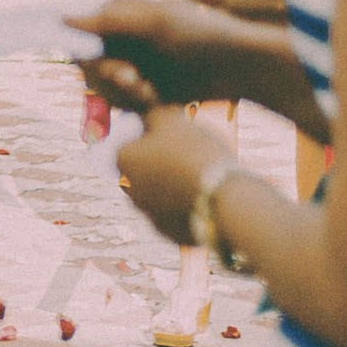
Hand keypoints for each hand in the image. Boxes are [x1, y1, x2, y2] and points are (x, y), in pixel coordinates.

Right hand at [67, 0, 290, 109]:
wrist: (242, 66)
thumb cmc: (202, 34)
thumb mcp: (156, 21)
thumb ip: (110, 19)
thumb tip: (63, 19)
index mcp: (121, 19)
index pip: (81, 38)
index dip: (89, 55)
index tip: (113, 66)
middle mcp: (124, 42)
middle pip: (90, 66)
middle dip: (108, 77)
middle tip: (136, 82)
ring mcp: (136, 66)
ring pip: (104, 87)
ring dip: (121, 93)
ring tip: (149, 93)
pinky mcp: (148, 91)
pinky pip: (123, 103)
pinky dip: (134, 104)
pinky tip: (155, 102)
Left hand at [114, 107, 235, 245]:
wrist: (224, 199)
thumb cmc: (195, 153)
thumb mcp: (172, 120)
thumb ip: (152, 113)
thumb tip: (145, 112)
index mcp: (122, 159)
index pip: (134, 140)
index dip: (156, 136)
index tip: (178, 136)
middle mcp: (129, 191)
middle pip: (146, 170)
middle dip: (163, 164)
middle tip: (192, 157)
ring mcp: (150, 215)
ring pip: (162, 194)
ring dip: (176, 187)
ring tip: (204, 178)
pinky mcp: (172, 234)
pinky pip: (179, 216)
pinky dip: (190, 208)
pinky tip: (208, 198)